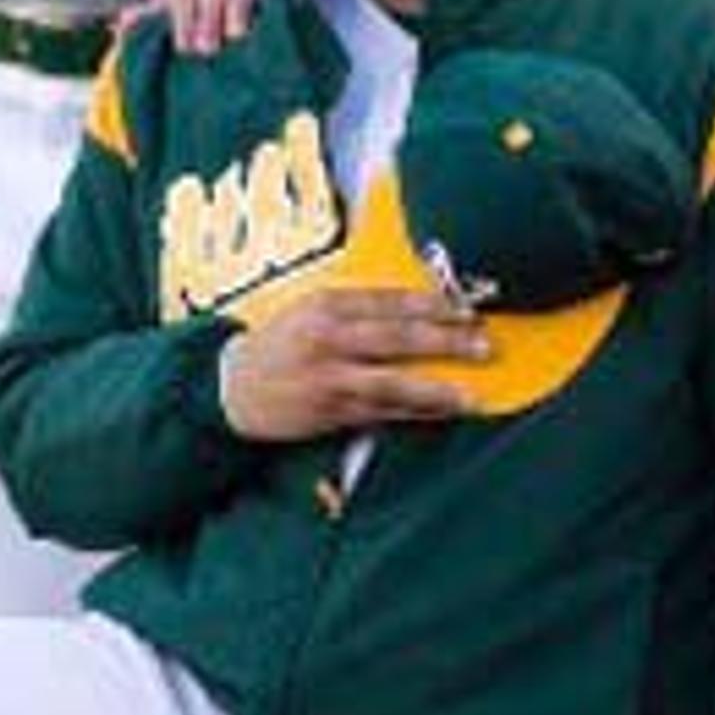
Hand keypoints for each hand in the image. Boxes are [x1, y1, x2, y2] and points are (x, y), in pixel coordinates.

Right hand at [215, 287, 488, 442]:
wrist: (230, 386)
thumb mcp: (308, 312)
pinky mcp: (328, 412)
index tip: (464, 310)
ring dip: (436, 389)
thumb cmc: (277, 346)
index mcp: (325, 305)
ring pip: (392, 382)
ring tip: (471, 394)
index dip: (432, 305)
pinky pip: (380, 413)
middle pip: (398, 338)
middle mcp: (327, 338)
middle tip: (484, 345)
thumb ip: (355, 309)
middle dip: (446, 342)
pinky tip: (439, 413)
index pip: (389, 301)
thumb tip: (414, 311)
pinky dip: (413, 414)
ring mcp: (328, 378)